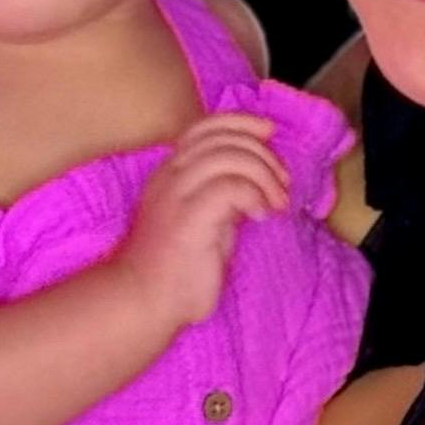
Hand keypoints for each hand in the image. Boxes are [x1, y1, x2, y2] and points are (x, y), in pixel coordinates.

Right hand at [114, 112, 290, 328]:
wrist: (143, 303)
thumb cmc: (175, 267)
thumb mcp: (201, 219)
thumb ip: (220, 195)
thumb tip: (255, 181)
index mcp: (170, 173)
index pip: (204, 127)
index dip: (241, 122)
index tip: (269, 132)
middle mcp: (170, 177)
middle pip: (222, 138)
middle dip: (262, 153)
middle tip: (281, 183)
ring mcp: (175, 196)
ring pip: (228, 156)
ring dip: (263, 174)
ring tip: (275, 202)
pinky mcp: (188, 219)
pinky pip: (229, 187)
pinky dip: (254, 194)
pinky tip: (261, 215)